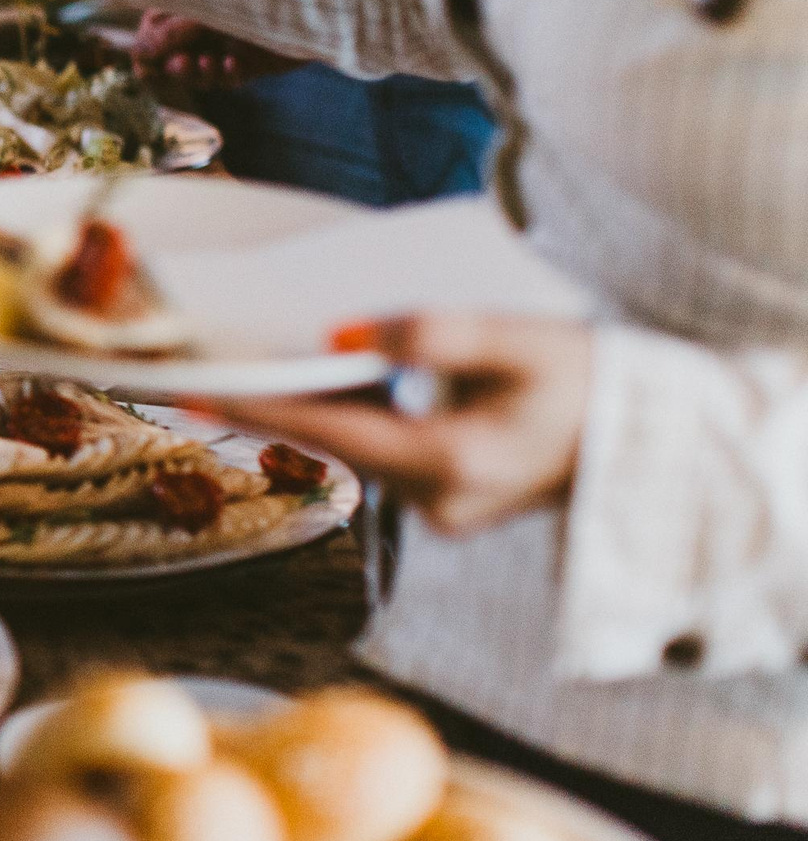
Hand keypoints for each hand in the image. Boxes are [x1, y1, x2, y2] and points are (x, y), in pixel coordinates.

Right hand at [131, 11, 302, 89]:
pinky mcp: (249, 60)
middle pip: (172, 62)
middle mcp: (202, 28)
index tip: (150, 66)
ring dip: (201, 74)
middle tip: (184, 62)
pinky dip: (228, 74)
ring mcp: (225, 44)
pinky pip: (228, 78)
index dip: (148, 55)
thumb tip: (137, 56)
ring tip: (209, 62)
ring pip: (199, 76)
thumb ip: (168, 34)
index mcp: (183, 7)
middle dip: (176, 67)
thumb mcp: (200, 11)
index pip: (149, 38)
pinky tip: (234, 61)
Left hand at [197, 313, 594, 535]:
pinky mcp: (445, 503)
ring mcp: (440, 510)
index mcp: (453, 462)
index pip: (329, 431)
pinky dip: (355, 416)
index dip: (256, 408)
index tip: (186, 393)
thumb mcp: (522, 339)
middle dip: (271, 400)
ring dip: (315, 404)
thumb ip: (436, 332)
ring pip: (355, 446)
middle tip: (193, 365)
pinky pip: (381, 452)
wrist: (654, 443)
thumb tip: (343, 330)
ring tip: (250, 361)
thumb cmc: (592, 379)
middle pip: (331, 440)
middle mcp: (436, 501)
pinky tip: (330, 377)